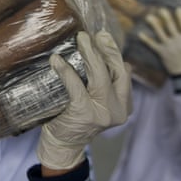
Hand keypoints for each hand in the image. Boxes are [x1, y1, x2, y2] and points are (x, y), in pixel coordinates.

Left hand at [37, 30, 131, 172]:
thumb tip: (117, 59)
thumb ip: (107, 85)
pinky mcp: (84, 113)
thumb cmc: (77, 118)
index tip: (104, 37)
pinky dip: (66, 71)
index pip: (124, 73)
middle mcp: (118, 109)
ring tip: (80, 39)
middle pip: (115, 72)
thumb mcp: (98, 102)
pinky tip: (56, 60)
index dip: (114, 53)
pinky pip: (76, 86)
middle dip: (104, 49)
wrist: (63, 146)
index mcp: (124, 105)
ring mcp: (103, 113)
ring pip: (99, 76)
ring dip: (89, 54)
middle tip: (92, 34)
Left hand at [139, 7, 180, 75]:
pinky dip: (146, 40)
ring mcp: (169, 47)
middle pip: (171, 28)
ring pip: (161, 34)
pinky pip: (153, 45)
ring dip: (155, 25)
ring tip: (149, 17)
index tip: (178, 9)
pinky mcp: (162, 53)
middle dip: (166, 18)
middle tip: (161, 9)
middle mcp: (178, 41)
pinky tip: (140, 34)